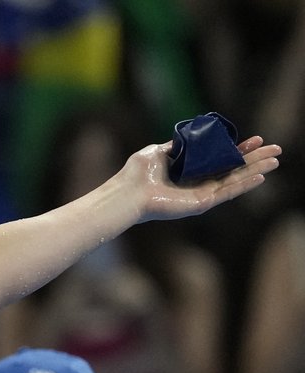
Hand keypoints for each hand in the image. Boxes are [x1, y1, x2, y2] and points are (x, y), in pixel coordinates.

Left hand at [131, 135, 280, 221]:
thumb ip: (177, 145)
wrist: (128, 193)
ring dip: (256, 171)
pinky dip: (243, 185)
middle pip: (233, 169)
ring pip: (234, 180)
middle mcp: (197, 183)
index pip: (220, 159)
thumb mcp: (158, 151)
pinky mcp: (199, 204)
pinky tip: (260, 178)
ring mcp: (199, 195)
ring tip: (275, 161)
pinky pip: (226, 193)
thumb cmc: (137, 174)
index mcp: (189, 171)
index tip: (256, 139)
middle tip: (276, 149)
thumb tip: (191, 136)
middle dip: (255, 159)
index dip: (239, 149)